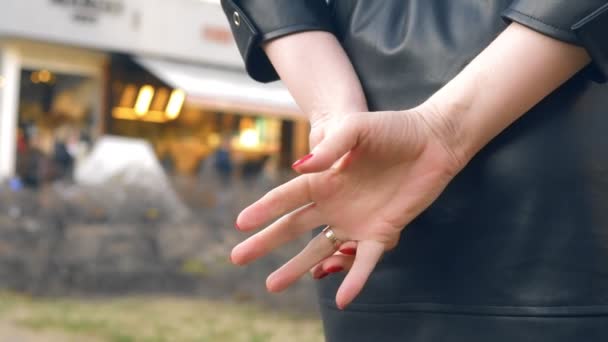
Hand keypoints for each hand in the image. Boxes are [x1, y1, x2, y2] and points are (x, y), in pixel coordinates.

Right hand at [231, 106, 463, 308]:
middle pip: (293, 227)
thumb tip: (299, 167)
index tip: (239, 223)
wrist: (432, 142)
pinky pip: (365, 261)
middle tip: (237, 257)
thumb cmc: (392, 129)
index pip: (287, 197)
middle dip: (265, 241)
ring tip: (272, 285)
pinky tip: (341, 299)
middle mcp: (335, 202)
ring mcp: (356, 220)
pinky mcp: (382, 232)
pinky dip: (354, 280)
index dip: (263, 209)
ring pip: (321, 250)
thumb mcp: (357, 129)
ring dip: (298, 268)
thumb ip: (329, 148)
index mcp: (325, 178)